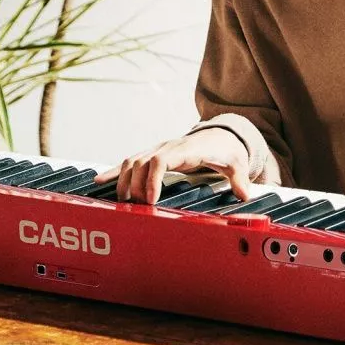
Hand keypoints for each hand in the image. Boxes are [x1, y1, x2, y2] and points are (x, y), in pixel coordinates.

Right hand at [100, 127, 254, 203]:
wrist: (220, 135)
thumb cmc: (225, 151)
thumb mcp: (236, 163)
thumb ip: (239, 178)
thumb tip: (244, 193)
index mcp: (185, 150)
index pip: (160, 160)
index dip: (152, 179)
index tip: (150, 201)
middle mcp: (167, 147)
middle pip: (141, 163)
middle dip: (136, 187)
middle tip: (140, 209)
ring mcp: (157, 150)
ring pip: (132, 161)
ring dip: (124, 182)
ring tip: (124, 203)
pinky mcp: (151, 155)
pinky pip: (129, 162)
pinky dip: (114, 172)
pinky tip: (100, 180)